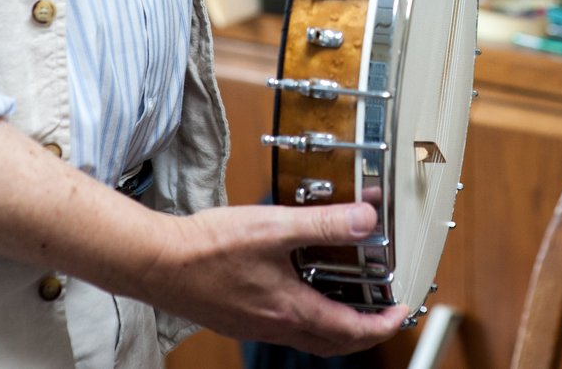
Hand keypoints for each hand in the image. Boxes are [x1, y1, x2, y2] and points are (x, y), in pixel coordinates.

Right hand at [137, 201, 406, 355]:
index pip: (352, 331)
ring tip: (350, 297)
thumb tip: (366, 219)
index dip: (384, 324)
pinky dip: (309, 312)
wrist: (159, 263)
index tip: (402, 311)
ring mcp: (257, 323)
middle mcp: (277, 325)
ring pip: (310, 335)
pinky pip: (287, 323)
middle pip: (334, 343)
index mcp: (292, 310)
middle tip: (384, 312)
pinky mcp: (242, 315)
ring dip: (337, 323)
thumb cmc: (209, 249)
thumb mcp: (275, 227)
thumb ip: (323, 223)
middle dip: (365, 331)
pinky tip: (303, 284)